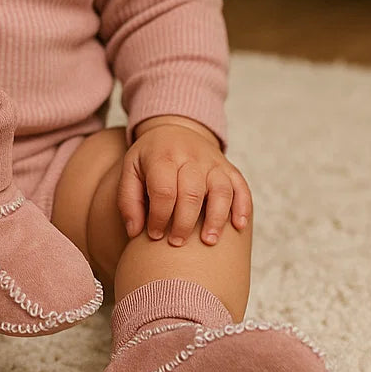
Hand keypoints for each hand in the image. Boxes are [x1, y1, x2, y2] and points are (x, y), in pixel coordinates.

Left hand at [117, 116, 251, 246]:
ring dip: (217, 217)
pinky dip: (243, 206)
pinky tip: (238, 226)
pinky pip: (241, 186)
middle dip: (184, 222)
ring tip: (208, 241)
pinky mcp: (228, 168)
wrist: (174, 129)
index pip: (163, 190)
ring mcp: (212, 162)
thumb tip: (134, 232)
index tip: (154, 235)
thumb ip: (128, 200)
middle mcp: (190, 157)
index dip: (159, 216)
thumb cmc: (150, 158)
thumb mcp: (130, 170)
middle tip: (177, 243)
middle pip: (192, 192)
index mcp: (162, 157)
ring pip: (221, 189)